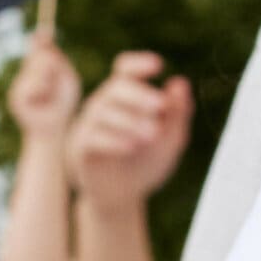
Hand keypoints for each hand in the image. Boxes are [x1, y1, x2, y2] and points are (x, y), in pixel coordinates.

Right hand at [0, 30, 75, 148]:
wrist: (54, 129)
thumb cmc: (63, 104)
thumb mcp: (66, 78)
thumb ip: (57, 61)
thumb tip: (45, 41)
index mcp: (38, 72)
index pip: (38, 52)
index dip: (39, 42)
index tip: (44, 31)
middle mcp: (26, 77)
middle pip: (39, 58)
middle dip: (51, 64)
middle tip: (57, 81)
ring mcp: (19, 87)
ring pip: (36, 71)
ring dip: (48, 80)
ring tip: (50, 95)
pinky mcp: (16, 98)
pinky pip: (32, 85)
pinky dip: (42, 90)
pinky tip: (43, 101)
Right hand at [64, 49, 190, 203]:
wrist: (124, 196)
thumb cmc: (147, 162)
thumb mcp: (171, 138)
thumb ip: (178, 113)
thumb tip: (179, 83)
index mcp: (127, 97)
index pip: (126, 70)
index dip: (138, 64)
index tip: (157, 66)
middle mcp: (105, 104)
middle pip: (116, 87)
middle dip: (140, 94)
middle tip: (160, 106)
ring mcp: (89, 124)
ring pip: (104, 111)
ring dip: (131, 120)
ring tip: (153, 134)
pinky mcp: (81, 147)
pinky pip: (92, 136)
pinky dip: (113, 140)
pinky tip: (132, 146)